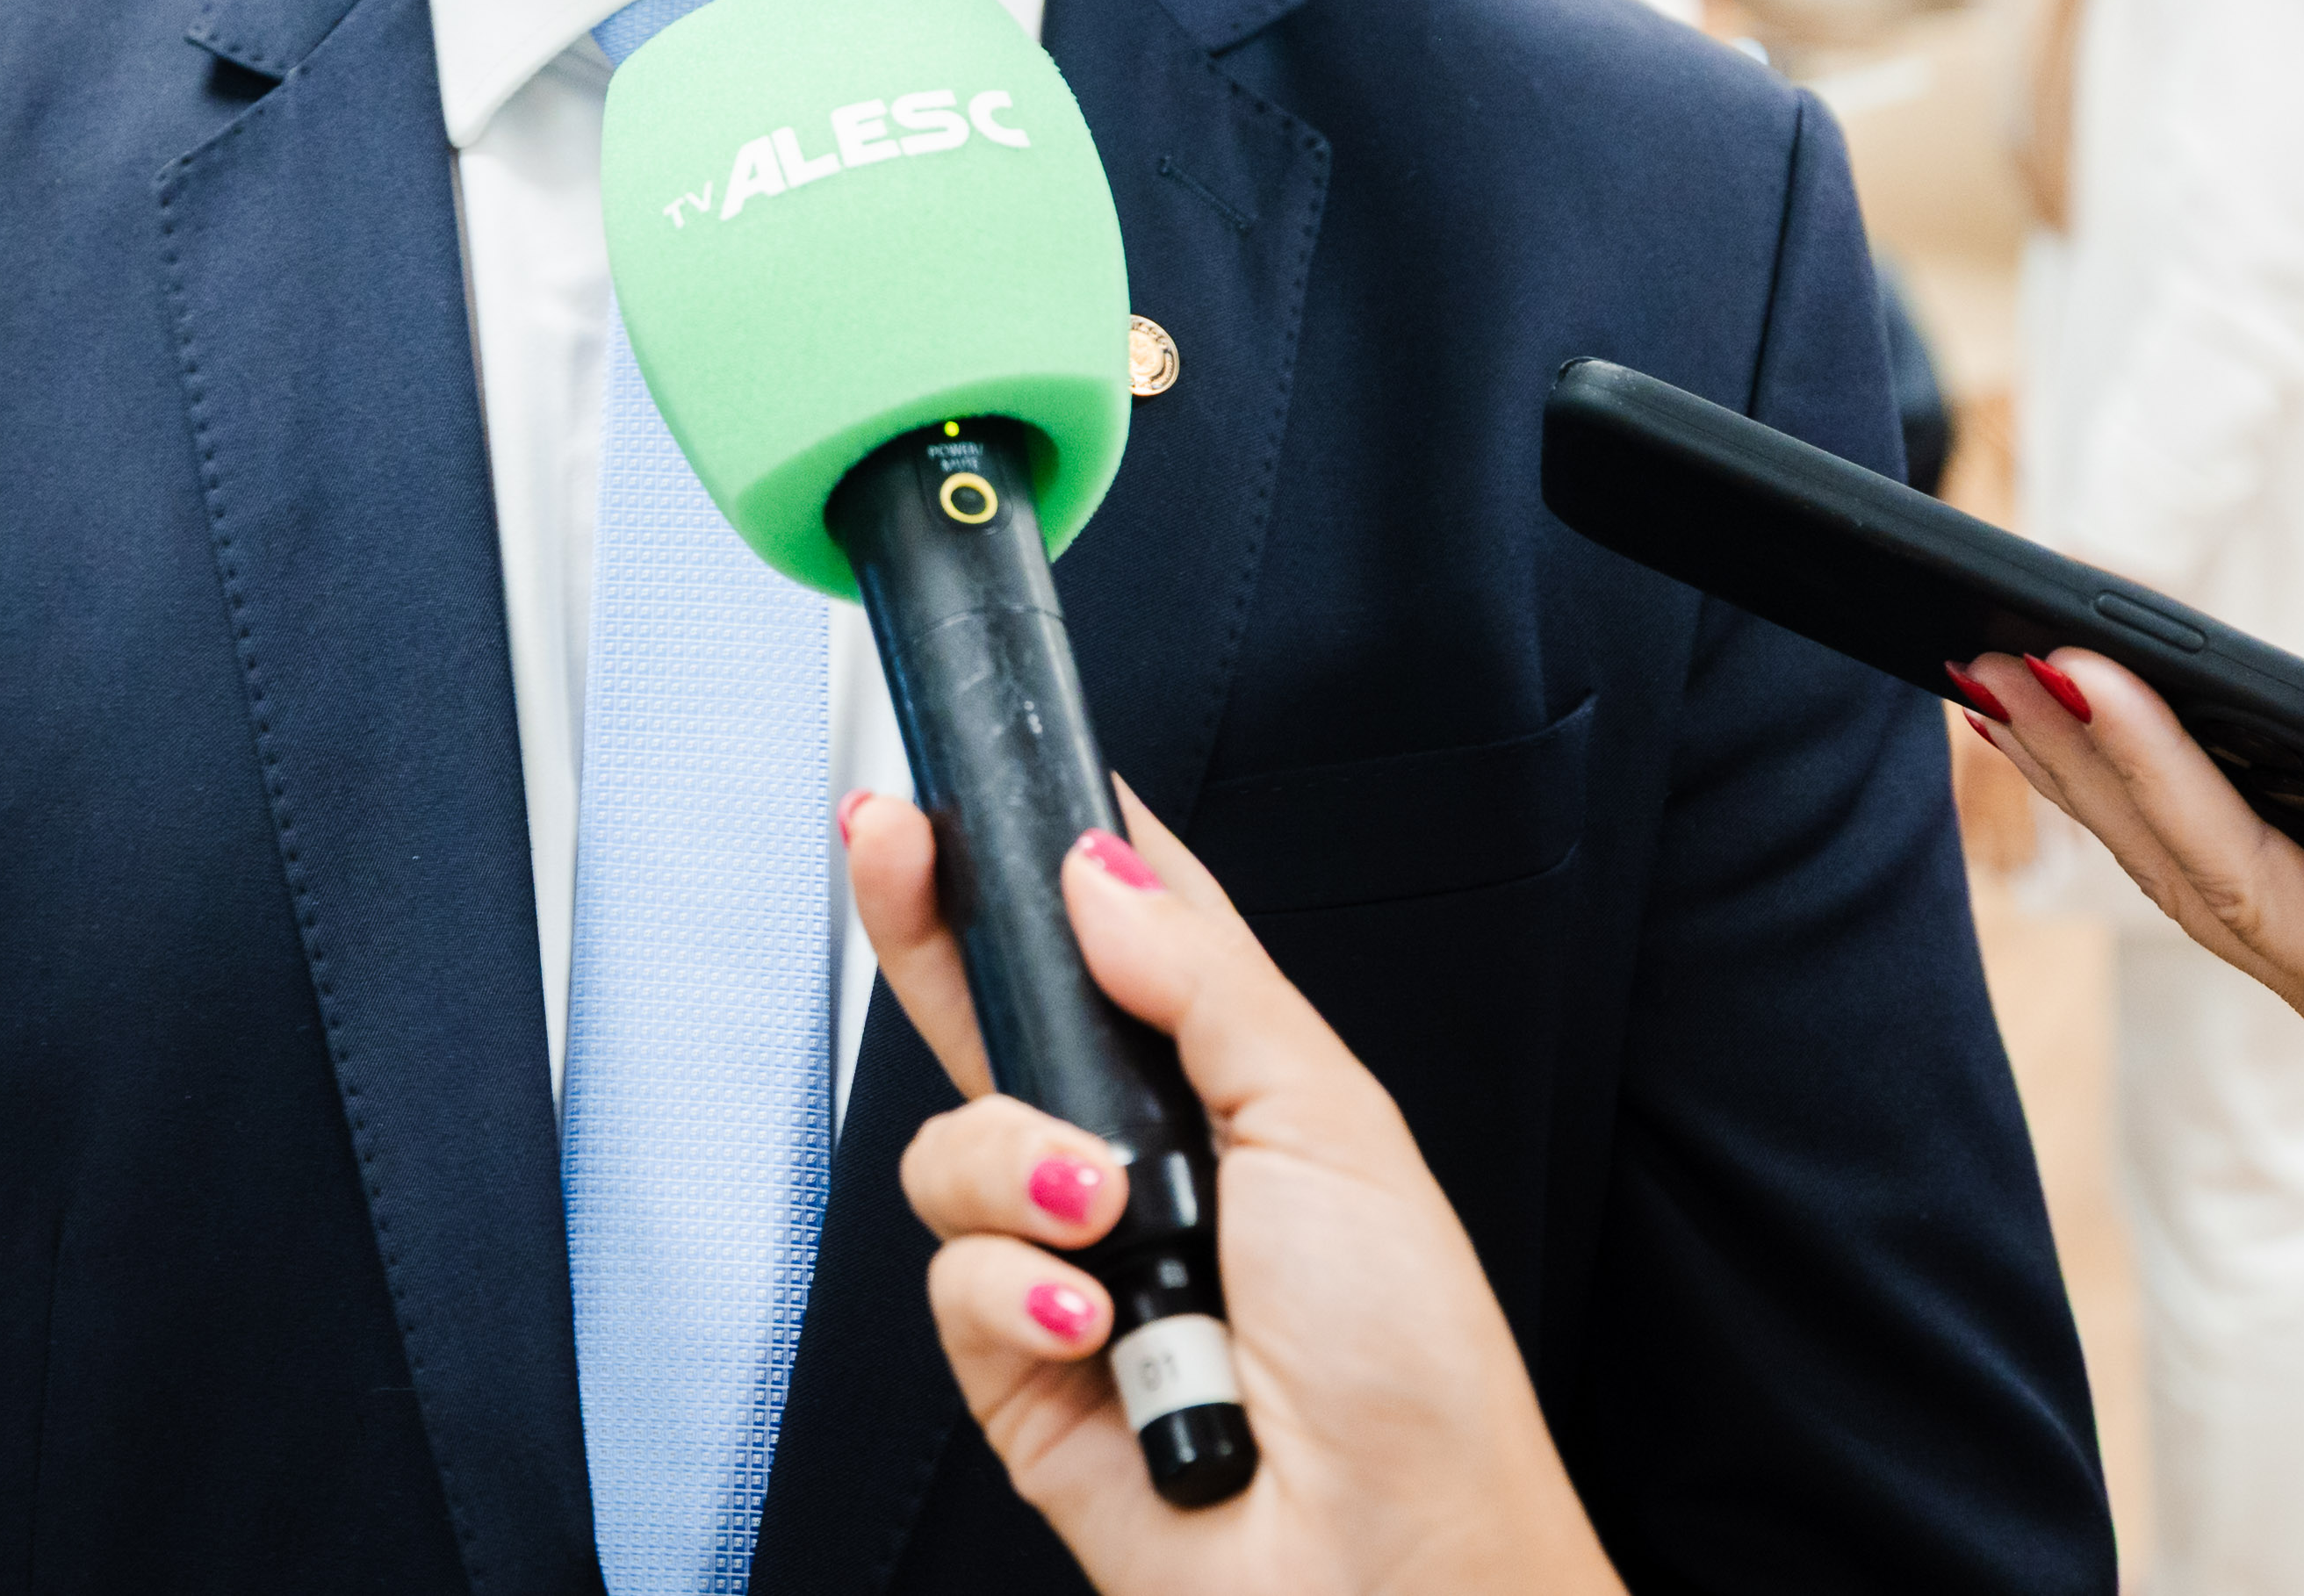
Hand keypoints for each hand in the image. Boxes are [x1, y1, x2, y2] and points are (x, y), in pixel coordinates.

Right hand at [847, 789, 1621, 1595]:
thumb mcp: (1330, 1121)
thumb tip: (1099, 870)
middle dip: (933, 930)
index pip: (1117, 939)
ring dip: (1018, 1172)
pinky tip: (1092, 1323)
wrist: (1388, 1560)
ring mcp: (1070, 1266)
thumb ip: (1205, 980)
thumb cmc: (1409, 1363)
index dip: (1046, 857)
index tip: (978, 785)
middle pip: (996, 1018)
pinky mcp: (1018, 1370)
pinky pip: (951, 1280)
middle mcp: (1139, 1167)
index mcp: (1226, 1089)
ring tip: (1108, 1225)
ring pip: (953, 1150)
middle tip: (894, 847)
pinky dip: (1014, 1290)